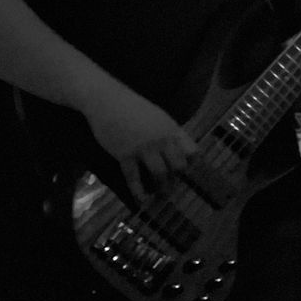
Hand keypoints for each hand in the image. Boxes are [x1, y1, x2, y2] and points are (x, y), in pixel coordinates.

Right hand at [83, 87, 198, 202]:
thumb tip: (178, 149)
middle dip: (177, 178)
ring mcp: (143, 148)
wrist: (107, 101)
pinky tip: (141, 200)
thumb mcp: (158, 116)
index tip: (189, 172)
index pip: (191, 151)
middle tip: (173, 186)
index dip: (193, 163)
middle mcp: (161, 140)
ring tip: (161, 194)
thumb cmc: (132, 107)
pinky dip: (138, 191)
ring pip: (160, 173)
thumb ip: (169, 132)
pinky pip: (134, 177)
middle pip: (178, 165)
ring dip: (162, 187)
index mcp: (171, 129)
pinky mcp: (125, 154)